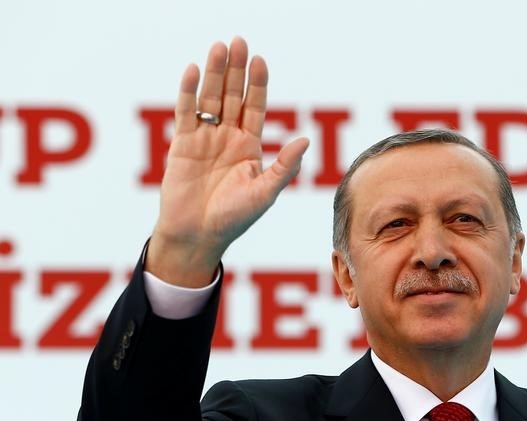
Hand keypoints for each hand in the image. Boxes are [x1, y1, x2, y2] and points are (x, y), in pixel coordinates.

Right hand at [146, 37, 308, 285]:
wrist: (198, 235)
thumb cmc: (235, 218)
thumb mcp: (265, 192)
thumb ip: (284, 166)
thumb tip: (305, 140)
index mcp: (249, 147)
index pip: (255, 107)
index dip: (257, 84)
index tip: (260, 60)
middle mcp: (228, 138)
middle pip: (233, 96)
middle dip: (236, 70)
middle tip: (239, 41)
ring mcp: (204, 139)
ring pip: (210, 99)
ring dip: (215, 74)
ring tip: (219, 47)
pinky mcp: (182, 144)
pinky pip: (186, 112)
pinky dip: (189, 91)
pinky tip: (194, 70)